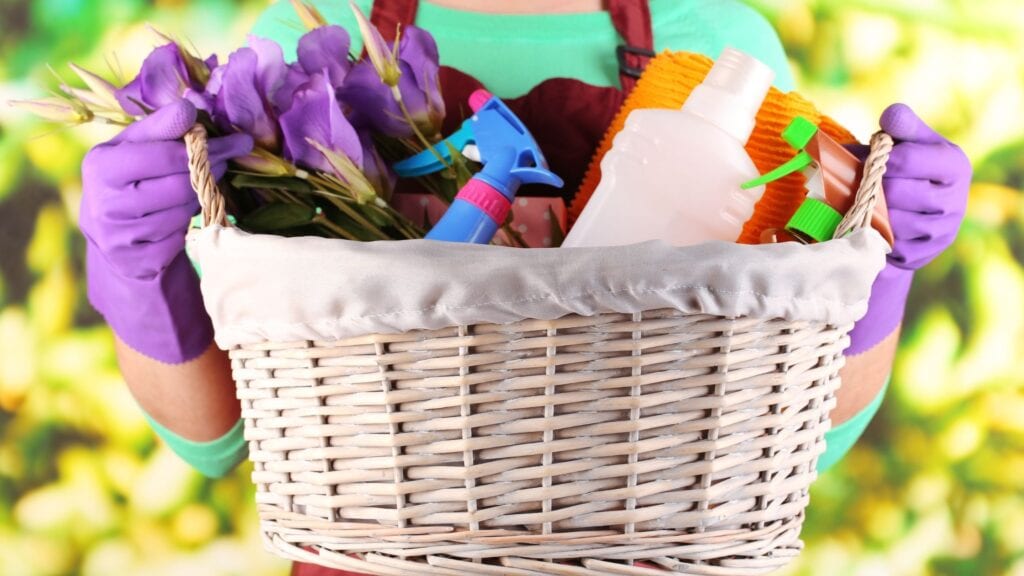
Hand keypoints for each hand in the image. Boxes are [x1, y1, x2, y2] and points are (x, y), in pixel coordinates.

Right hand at [80, 100, 252, 362]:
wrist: (115, 241)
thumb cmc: (131, 184)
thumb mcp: (135, 152)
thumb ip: (159, 129)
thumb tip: (189, 106)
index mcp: (101, 164)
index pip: (162, 148)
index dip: (196, 138)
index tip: (221, 128)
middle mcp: (105, 199)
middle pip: (179, 175)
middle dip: (212, 160)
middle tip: (235, 149)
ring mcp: (122, 231)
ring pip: (186, 202)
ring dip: (207, 188)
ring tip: (215, 174)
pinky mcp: (141, 255)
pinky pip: (183, 228)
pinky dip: (194, 215)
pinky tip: (195, 205)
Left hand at [846, 103, 969, 355]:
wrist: (909, 213)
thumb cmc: (904, 168)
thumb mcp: (907, 141)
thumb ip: (901, 125)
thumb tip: (892, 116)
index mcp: (954, 165)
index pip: (908, 158)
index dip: (881, 158)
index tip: (871, 157)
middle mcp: (955, 200)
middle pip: (897, 192)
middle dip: (872, 186)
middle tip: (861, 183)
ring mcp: (941, 231)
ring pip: (892, 221)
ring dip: (869, 211)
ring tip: (861, 202)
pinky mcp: (923, 253)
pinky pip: (888, 245)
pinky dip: (872, 234)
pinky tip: (868, 224)